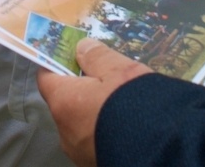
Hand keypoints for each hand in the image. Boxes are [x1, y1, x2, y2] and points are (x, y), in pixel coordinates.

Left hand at [37, 40, 151, 166]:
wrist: (159, 151)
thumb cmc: (132, 103)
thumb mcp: (119, 70)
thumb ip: (97, 56)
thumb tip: (81, 48)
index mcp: (63, 102)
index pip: (46, 78)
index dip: (57, 65)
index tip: (73, 57)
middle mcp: (64, 131)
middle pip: (65, 103)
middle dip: (80, 91)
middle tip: (104, 79)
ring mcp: (79, 152)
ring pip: (80, 125)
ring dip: (93, 113)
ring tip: (119, 104)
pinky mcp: (95, 164)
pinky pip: (94, 141)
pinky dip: (103, 131)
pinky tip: (124, 125)